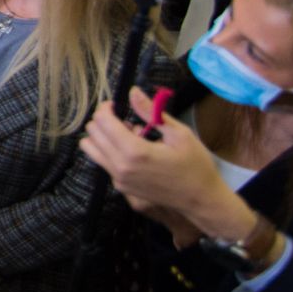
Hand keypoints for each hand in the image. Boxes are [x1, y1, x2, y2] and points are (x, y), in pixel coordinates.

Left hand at [80, 88, 231, 221]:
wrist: (201, 200)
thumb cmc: (195, 165)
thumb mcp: (179, 134)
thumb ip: (151, 111)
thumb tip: (133, 91)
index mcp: (135, 152)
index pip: (102, 121)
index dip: (105, 108)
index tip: (116, 105)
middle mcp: (120, 167)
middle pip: (92, 133)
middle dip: (103, 121)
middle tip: (125, 120)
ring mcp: (118, 179)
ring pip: (91, 149)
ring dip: (102, 136)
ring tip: (126, 135)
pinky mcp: (120, 187)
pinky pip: (102, 162)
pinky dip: (109, 151)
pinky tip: (132, 152)